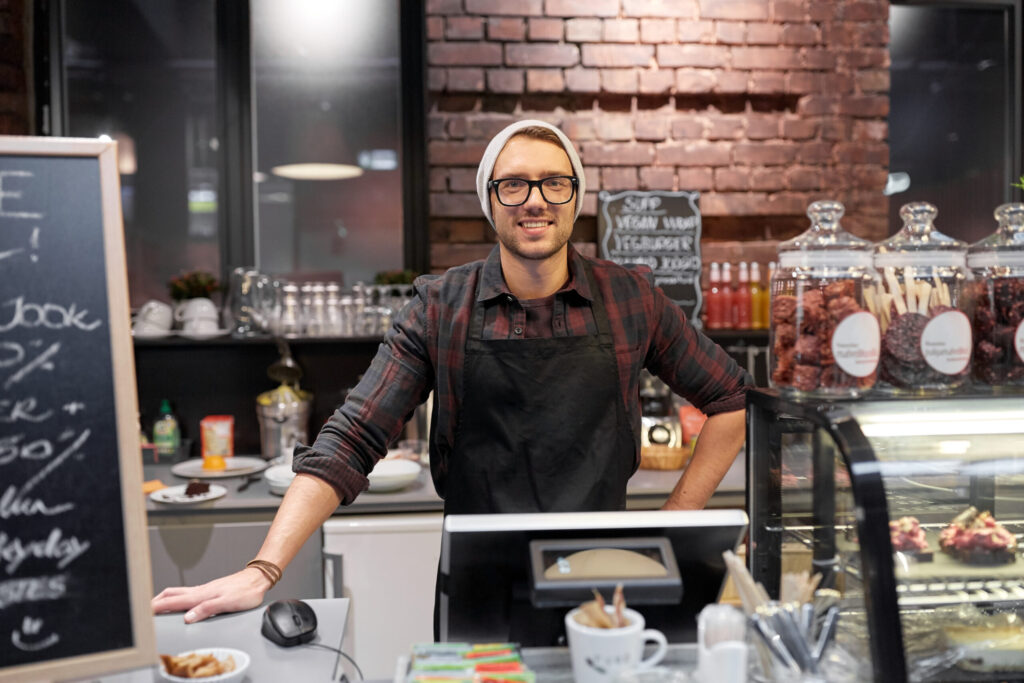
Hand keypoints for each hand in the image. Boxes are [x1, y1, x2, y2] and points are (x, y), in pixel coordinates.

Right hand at [151, 567, 270, 622]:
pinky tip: (179, 601)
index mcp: (201, 595)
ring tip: (155, 605)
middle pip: (171, 595)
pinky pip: (187, 593)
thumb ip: (207, 609)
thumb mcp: (227, 603)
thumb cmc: (246, 591)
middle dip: (156, 602)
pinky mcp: (210, 590)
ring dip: (165, 598)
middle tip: (142, 609)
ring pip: (178, 592)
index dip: (157, 607)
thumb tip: (188, 617)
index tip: (143, 611)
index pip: (174, 602)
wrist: (258, 579)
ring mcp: (204, 589)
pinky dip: (176, 597)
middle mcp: (200, 591)